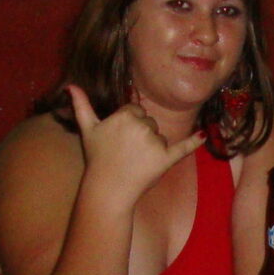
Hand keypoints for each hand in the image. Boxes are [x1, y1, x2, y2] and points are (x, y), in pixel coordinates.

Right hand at [71, 84, 202, 207]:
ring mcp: (155, 142)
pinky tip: (203, 135)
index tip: (119, 139)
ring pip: (160, 135)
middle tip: (126, 152)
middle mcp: (142, 125)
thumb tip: (70, 85)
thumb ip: (81, 105)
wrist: (108, 189)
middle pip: (149, 122)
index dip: (129, 124)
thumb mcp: (88, 129)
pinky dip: (194, 142)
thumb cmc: (97, 158)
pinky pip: (183, 147)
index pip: (136, 111)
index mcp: (125, 115)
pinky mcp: (166, 159)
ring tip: (136, 160)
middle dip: (141, 134)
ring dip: (152, 146)